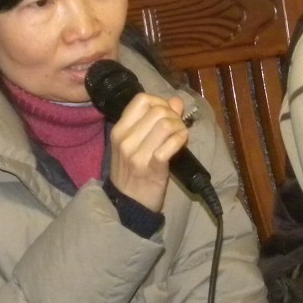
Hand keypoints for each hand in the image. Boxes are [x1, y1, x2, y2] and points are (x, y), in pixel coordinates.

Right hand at [107, 93, 189, 211]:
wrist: (129, 203)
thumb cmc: (132, 171)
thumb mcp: (136, 144)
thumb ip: (154, 120)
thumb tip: (176, 100)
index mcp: (120, 130)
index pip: (141, 99)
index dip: (160, 101)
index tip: (167, 113)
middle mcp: (125, 139)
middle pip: (157, 110)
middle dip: (174, 115)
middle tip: (177, 127)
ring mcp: (137, 154)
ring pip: (166, 124)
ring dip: (179, 127)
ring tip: (180, 135)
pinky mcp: (152, 167)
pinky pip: (171, 144)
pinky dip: (181, 139)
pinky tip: (181, 144)